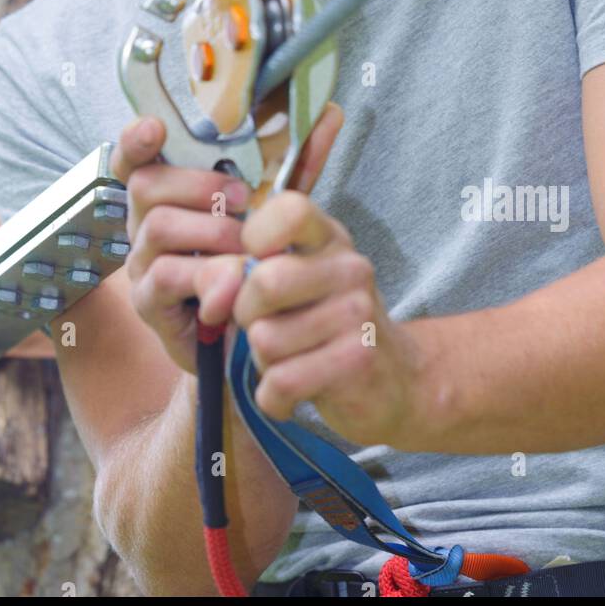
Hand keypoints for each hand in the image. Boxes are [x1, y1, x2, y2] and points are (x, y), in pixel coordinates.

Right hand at [109, 101, 343, 374]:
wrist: (254, 337)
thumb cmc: (256, 263)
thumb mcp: (278, 211)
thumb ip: (298, 165)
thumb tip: (330, 111)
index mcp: (167, 195)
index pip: (133, 158)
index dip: (136, 140)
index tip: (155, 127)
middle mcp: (144, 223)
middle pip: (146, 185)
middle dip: (197, 185)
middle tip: (244, 200)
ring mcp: (142, 263)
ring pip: (158, 227)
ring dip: (210, 232)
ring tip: (247, 247)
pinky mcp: (149, 303)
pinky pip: (167, 277)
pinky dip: (207, 276)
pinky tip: (234, 286)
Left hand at [196, 191, 426, 448]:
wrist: (391, 381)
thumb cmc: (320, 326)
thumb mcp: (283, 287)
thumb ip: (236, 275)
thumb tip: (212, 298)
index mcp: (328, 237)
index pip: (289, 208)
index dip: (254, 238)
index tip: (255, 266)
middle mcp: (350, 267)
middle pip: (265, 281)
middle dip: (245, 315)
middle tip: (264, 327)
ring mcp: (359, 314)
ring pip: (266, 338)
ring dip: (262, 360)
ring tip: (288, 359)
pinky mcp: (359, 362)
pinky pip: (281, 381)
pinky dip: (273, 397)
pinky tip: (291, 392)